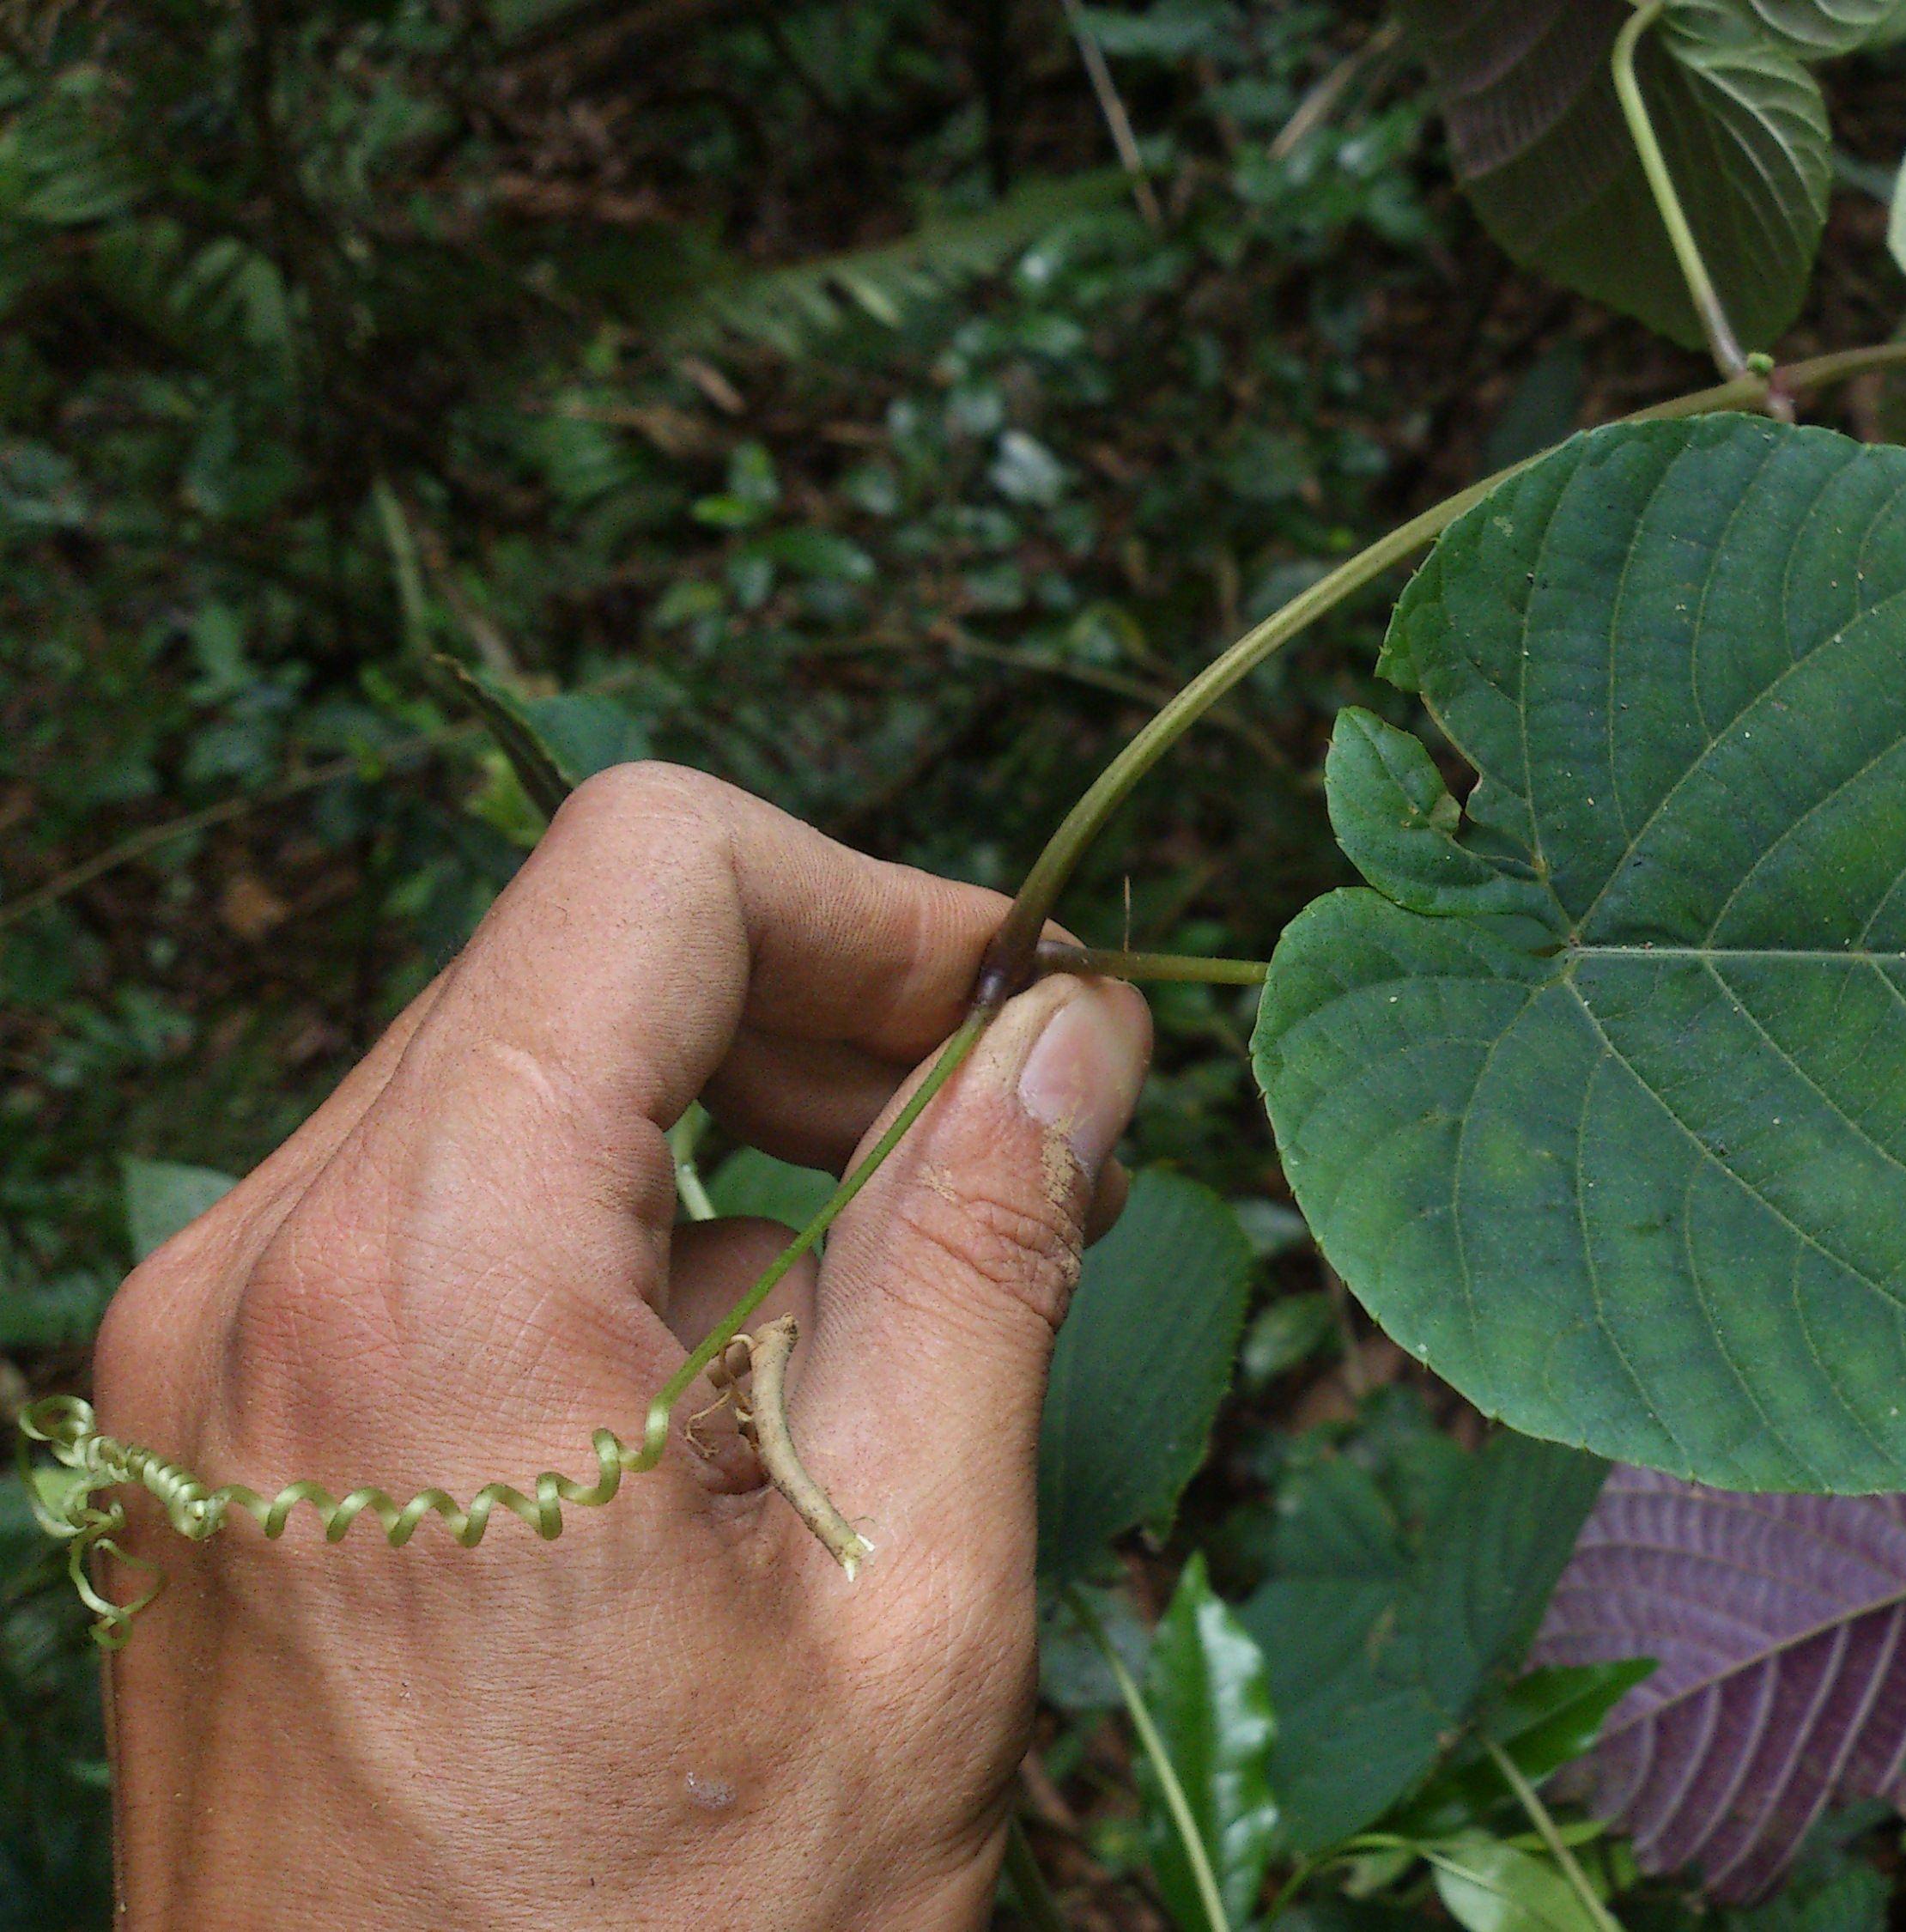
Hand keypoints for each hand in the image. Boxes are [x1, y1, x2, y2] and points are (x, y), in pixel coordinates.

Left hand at [89, 764, 1150, 1930]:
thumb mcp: (906, 1604)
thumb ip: (983, 1264)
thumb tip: (1066, 1038)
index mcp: (431, 1285)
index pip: (649, 870)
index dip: (875, 909)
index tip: (1020, 1029)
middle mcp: (259, 1274)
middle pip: (574, 962)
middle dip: (818, 1033)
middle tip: (1005, 1182)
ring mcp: (200, 1354)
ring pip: (509, 1084)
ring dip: (723, 1160)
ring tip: (871, 1362)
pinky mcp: (205, 1429)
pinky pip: (432, 1224)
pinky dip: (605, 1257)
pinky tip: (717, 1444)